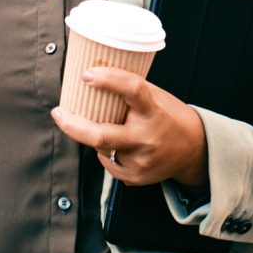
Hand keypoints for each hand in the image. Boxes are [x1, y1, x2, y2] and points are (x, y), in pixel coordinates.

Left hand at [51, 66, 208, 186]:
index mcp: (154, 111)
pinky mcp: (134, 177)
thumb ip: (128, 90)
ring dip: (93, 134)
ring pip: (100, 148)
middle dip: (73, 125)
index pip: (132, 90)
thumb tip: (92, 75)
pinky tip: (117, 144)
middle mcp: (147, 138)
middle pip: (101, 135)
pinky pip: (107, 162)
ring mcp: (140, 161)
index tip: (87, 74)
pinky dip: (105, 150)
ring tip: (99, 125)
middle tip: (58, 112)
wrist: (194, 151)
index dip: (109, 81)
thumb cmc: (168, 116)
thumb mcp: (155, 97)